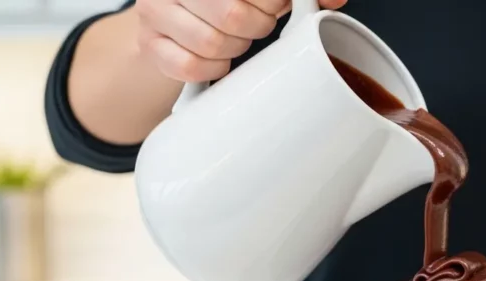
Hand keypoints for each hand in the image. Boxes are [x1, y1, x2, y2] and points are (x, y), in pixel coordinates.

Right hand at [134, 0, 347, 81]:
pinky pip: (190, 66)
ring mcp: (155, 10)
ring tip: (237, 39)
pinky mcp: (149, 44)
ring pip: (212, 42)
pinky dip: (213, 68)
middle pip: (233, 14)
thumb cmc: (229, 2)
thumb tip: (336, 1)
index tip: (276, 6)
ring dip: (236, 48)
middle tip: (258, 24)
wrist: (176, 21)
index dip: (272, 3)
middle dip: (258, 26)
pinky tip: (218, 58)